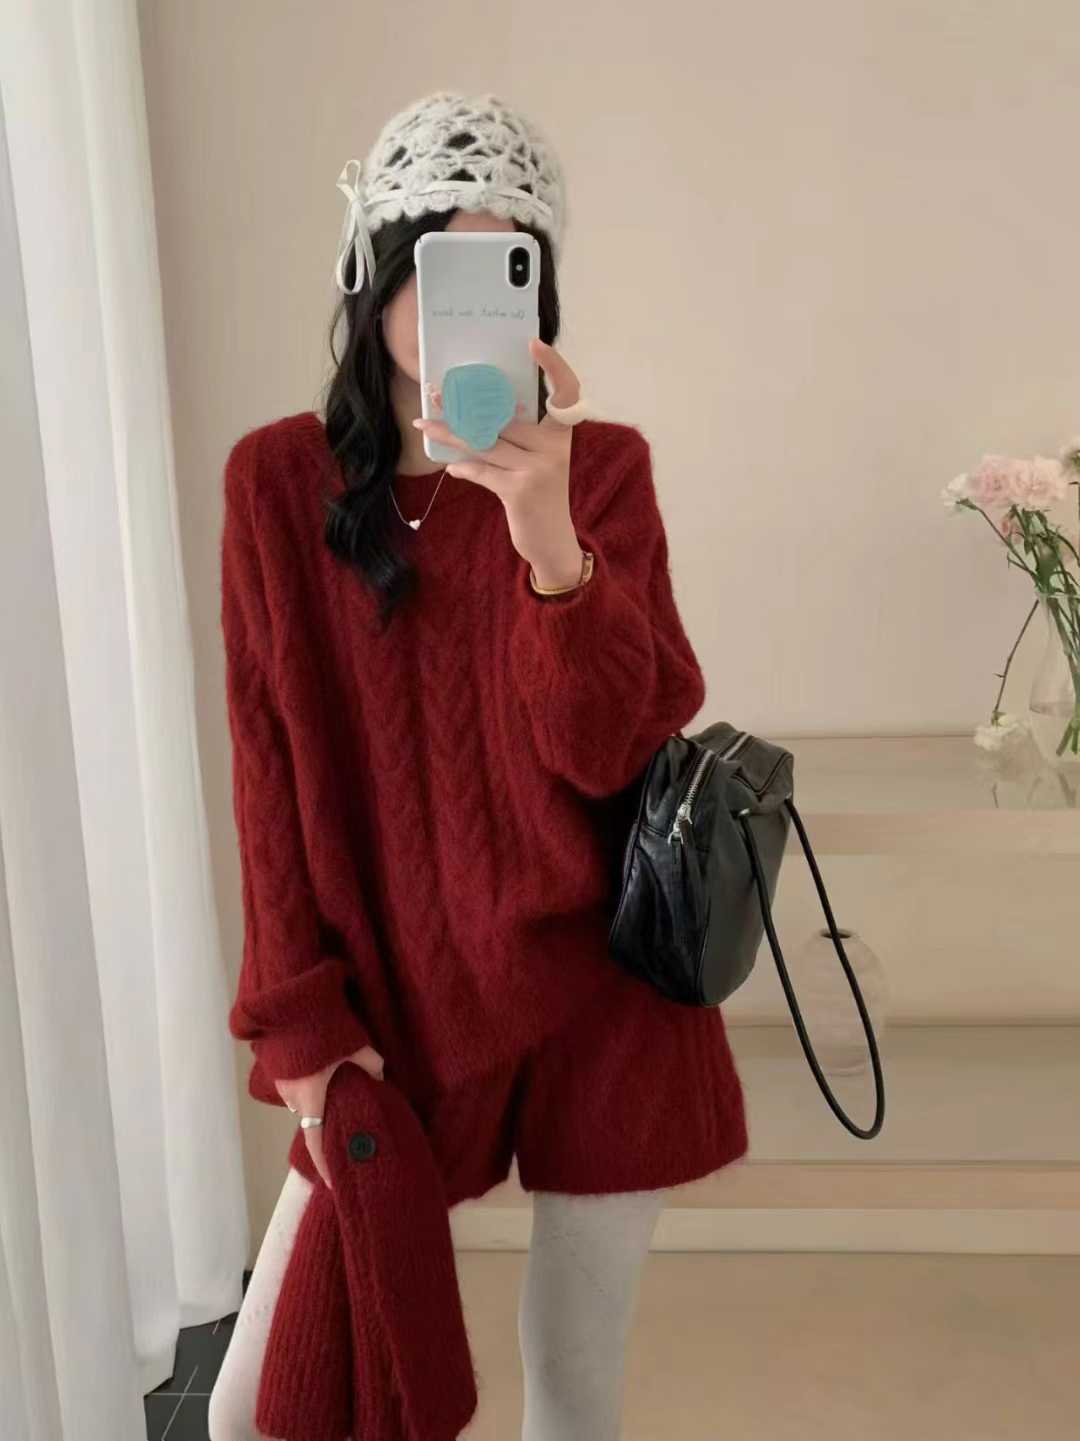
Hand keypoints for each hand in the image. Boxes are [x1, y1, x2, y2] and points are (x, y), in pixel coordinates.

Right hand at [275, 1043, 384, 1190]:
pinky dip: (307, 1084)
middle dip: (325, 1124)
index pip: (315, 1142)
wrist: (293, 1005)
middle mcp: (292, 1096)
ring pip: (302, 1100)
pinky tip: (318, 1071)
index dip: (324, 1166)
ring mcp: (281, 1083)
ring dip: (316, 1099)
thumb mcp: (357, 1048)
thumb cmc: (325, 1031)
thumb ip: (372, 1066)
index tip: (332, 1184)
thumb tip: (379, 1077)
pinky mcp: (276, 1069)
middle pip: (310, 1119)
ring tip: (333, 1091)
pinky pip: (294, 1085)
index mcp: (311, 1097)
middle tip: (343, 1125)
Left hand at [412, 338, 586, 588]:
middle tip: (434, 393)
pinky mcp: (519, 491)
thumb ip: (520, 438)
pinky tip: (452, 467)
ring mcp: (538, 469)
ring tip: (425, 425)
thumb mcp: (539, 462)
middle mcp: (554, 448)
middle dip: (464, 406)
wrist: (553, 542)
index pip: (566, 391)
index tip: (533, 343)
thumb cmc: (541, 497)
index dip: (554, 365)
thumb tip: (476, 413)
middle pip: (503, 417)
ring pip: (485, 442)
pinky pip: (482, 471)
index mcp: (561, 435)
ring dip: (450, 434)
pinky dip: (464, 468)